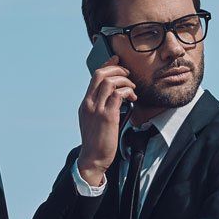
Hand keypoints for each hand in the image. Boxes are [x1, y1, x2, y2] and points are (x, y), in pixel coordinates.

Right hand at [77, 55, 134, 185]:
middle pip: (101, 74)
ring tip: (132, 88)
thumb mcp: (93, 120)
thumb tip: (114, 95)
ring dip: (125, 81)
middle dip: (117, 69)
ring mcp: (97, 109)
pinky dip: (128, 92)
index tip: (117, 60)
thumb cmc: (97, 141)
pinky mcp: (107, 116)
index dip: (107, 65)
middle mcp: (89, 103)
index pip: (95, 77)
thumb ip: (100, 107)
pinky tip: (133, 97)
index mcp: (85, 103)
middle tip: (128, 74)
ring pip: (110, 82)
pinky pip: (118, 95)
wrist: (93, 158)